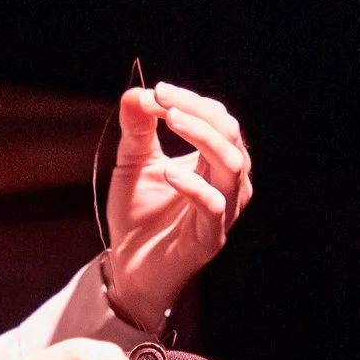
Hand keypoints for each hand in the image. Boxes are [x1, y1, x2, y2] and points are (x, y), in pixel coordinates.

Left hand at [104, 81, 253, 330]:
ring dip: (202, 137)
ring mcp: (223, 212)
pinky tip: (169, 172)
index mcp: (214, 162)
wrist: (128, 268)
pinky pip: (214, 206)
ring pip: (231, 165)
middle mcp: (227, 184)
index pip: (218, 120)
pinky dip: (193, 185)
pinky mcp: (210, 238)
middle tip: (164, 100)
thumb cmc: (138, 215)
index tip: (157, 91)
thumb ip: (137, 130)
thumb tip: (135, 92)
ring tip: (171, 120)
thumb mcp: (133, 164)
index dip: (191, 101)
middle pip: (230, 136)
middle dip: (198, 112)